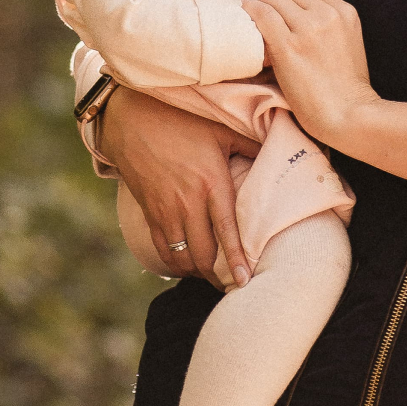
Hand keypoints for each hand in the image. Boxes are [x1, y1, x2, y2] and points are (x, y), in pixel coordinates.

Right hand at [99, 88, 257, 288]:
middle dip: (217, 275)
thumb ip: (249, 145)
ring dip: (197, 272)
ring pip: (182, 257)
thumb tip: (275, 155)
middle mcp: (188, 202)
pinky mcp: (149, 213)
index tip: (245, 281)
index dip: (236, 259)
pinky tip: (186, 266)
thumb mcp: (221, 129)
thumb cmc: (181, 121)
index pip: (226, 231)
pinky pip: (162, 250)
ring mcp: (166, 211)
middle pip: (203, 254)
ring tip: (211, 276)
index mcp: (211, 183)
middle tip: (231, 285)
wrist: (131, 120)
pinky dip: (175, 264)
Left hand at [244, 0, 377, 145]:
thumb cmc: (347, 87)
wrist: (348, 114)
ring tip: (259, 27)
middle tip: (269, 22)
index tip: (284, 13)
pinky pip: (260, 14)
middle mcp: (326, 15)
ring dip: (262, 9)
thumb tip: (301, 14)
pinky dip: (250, 14)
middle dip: (275, 2)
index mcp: (344, 11)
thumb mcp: (350, 40)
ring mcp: (306, 29)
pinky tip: (248, 24)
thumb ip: (331, 22)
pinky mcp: (287, 46)